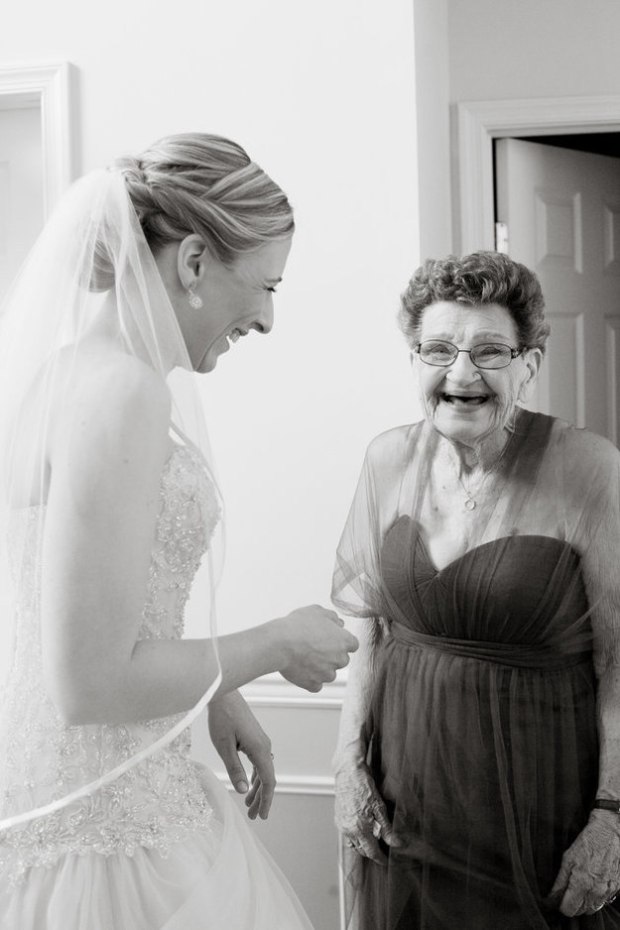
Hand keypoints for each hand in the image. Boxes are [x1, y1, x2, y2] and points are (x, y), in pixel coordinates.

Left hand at [208, 690, 275, 819]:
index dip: (266, 800)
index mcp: (260, 749)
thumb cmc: (222, 718)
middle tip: (253, 816)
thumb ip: (234, 769)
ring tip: (249, 804)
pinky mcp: (256, 738)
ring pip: (263, 771)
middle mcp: (265, 746)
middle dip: (261, 799)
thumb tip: (243, 791)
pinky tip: (248, 784)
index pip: (269, 781)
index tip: (261, 816)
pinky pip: (259, 762)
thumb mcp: (224, 746)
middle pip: (267, 778)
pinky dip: (255, 776)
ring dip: (257, 789)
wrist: (224, 694)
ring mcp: (261, 742)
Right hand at [276, 605, 357, 692]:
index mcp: (344, 641)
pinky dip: (310, 679)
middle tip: (314, 647)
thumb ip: (332, 617)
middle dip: (331, 655)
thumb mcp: (317, 611)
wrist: (280, 643)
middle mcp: (340, 659)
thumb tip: (339, 623)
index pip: (353, 644)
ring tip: (304, 657)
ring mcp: (327, 674)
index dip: (341, 641)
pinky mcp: (313, 684)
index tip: (331, 639)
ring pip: (329, 673)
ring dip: (321, 668)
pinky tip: (301, 669)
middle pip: (342, 660)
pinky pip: (316, 684)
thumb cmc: (298, 626)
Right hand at [334, 759, 401, 864]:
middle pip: (362, 850)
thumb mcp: (379, 807)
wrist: (348, 771)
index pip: (371, 852)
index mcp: (359, 828)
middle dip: (373, 852)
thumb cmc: (363, 785)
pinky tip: (363, 829)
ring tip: (374, 840)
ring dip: (363, 845)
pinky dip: (356, 837)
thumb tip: (396, 843)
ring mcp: (341, 825)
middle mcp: (348, 829)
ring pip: (353, 844)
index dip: (381, 859)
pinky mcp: (338, 819)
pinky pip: (348, 835)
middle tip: (384, 849)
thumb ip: (387, 828)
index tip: (387, 861)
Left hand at [548, 811, 619, 914]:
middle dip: (573, 904)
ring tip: (580, 887)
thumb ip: (560, 880)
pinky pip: (604, 901)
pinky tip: (593, 884)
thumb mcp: (568, 858)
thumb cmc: (588, 843)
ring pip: (593, 908)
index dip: (562, 905)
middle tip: (569, 892)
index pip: (569, 909)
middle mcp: (596, 891)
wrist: (610, 833)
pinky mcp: (616, 888)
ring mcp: (608, 891)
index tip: (559, 899)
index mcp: (582, 884)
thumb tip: (553, 895)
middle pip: (581, 911)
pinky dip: (597, 897)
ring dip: (585, 902)